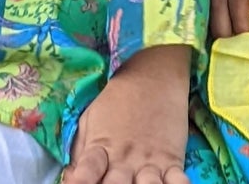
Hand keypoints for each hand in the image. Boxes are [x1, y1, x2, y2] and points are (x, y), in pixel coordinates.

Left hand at [63, 44, 190, 183]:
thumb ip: (81, 151)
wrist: (153, 75)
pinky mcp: (173, 160)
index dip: (80, 183)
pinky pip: (178, 182)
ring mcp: (150, 161)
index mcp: (101, 148)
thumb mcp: (91, 119)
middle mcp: (124, 159)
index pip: (86, 173)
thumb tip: (69, 176)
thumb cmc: (117, 100)